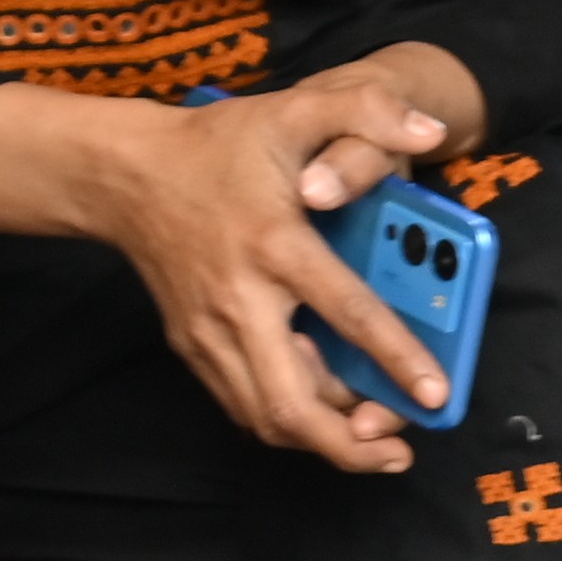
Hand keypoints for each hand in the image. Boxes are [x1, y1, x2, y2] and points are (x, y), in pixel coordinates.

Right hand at [85, 65, 452, 469]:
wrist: (127, 175)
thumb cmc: (216, 146)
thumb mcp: (293, 108)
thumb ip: (367, 108)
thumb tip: (431, 132)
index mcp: (275, 247)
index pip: (347, 315)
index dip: (396, 360)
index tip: (435, 397)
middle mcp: (239, 302)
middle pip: (291, 404)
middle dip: (349, 443)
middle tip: (398, 452)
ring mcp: (209, 333)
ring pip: (265, 417)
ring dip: (320, 440)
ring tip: (370, 443)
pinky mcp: (193, 347)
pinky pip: (243, 403)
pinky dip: (287, 420)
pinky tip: (321, 414)